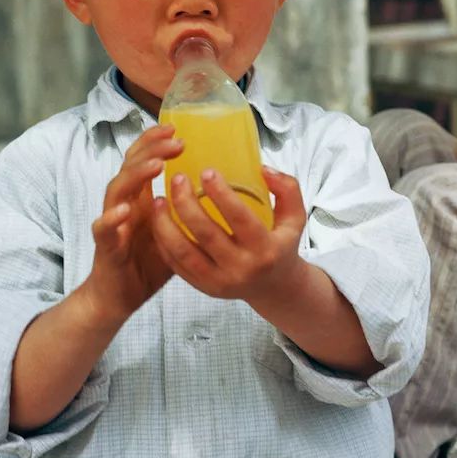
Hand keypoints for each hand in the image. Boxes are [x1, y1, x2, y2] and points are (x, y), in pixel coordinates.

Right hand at [82, 124, 181, 328]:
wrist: (120, 296)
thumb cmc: (151, 262)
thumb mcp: (178, 231)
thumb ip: (193, 212)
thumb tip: (229, 195)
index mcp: (143, 199)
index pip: (144, 160)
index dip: (155, 142)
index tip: (177, 129)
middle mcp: (125, 204)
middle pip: (131, 166)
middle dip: (150, 149)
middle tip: (174, 138)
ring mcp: (114, 223)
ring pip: (117, 190)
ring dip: (135, 175)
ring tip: (156, 166)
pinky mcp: (106, 247)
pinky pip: (103, 230)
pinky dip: (111, 219)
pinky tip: (124, 211)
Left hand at [152, 165, 306, 303]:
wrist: (274, 287)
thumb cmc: (282, 245)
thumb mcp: (296, 217)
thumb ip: (287, 188)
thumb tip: (264, 169)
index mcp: (266, 249)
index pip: (240, 218)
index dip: (221, 193)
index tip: (206, 171)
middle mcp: (242, 268)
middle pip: (206, 233)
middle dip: (187, 203)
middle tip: (177, 179)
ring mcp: (220, 281)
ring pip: (184, 252)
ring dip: (166, 224)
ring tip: (160, 199)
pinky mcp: (204, 287)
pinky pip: (177, 265)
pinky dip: (164, 242)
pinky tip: (160, 221)